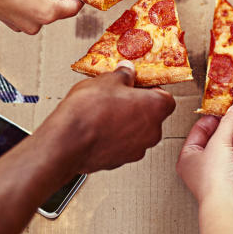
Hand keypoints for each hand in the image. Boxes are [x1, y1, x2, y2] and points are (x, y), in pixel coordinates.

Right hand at [38, 64, 175, 173]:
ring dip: (125, 122)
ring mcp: (136, 150)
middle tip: (118, 96)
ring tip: (104, 111)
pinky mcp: (119, 161)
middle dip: (136, 106)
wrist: (67, 141)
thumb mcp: (107, 80)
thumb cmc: (89, 111)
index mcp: (156, 108)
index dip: (150, 89)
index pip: (165, 96)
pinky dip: (114, 136)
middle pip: (151, 115)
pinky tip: (97, 127)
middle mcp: (152, 132)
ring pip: (136, 131)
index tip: (136, 84)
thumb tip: (127, 72)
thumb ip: (123, 75)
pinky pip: (122, 144)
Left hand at [177, 101, 232, 218]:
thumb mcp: (220, 143)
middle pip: (220, 138)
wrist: (228, 208)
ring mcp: (220, 174)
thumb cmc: (214, 178)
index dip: (215, 116)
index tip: (228, 104)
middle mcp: (203, 165)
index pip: (201, 130)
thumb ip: (229, 123)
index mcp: (189, 155)